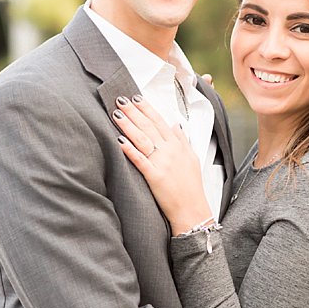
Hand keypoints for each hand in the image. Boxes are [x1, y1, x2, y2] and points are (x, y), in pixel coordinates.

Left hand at [113, 95, 213, 232]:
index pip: (159, 121)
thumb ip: (182, 140)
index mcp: (177, 145)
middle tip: (120, 99)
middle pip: (148, 127)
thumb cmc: (191, 186)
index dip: (146, 108)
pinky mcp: (155, 177)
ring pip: (142, 139)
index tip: (135, 97)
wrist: (192, 210)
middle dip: (133, 112)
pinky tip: (119, 140)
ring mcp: (162, 163)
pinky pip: (140, 160)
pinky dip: (129, 149)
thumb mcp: (192, 158)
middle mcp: (170, 151)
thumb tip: (176, 125)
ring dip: (128, 125)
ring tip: (116, 114)